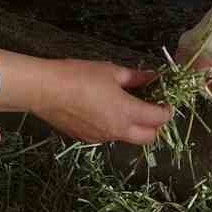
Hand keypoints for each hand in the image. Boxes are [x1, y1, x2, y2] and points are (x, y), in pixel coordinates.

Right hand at [34, 61, 172, 145]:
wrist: (45, 90)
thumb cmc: (79, 76)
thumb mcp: (110, 71)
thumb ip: (135, 77)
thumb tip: (152, 77)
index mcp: (127, 112)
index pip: (159, 119)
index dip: (166, 110)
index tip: (165, 101)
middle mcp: (117, 130)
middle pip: (148, 138)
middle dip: (154, 125)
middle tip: (149, 108)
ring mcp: (101, 138)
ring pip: (127, 138)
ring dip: (132, 127)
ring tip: (122, 106)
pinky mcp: (85, 139)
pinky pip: (107, 136)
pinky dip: (112, 127)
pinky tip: (100, 110)